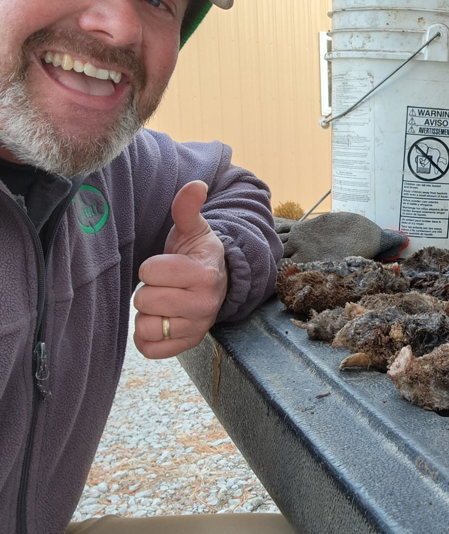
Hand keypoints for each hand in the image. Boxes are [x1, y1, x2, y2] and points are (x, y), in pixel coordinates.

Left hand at [133, 180, 227, 358]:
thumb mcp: (194, 229)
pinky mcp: (187, 345)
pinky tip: (162, 320)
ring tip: (165, 303)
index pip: (150, 272)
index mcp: (204, 274)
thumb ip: (187, 208)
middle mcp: (205, 304)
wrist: (218, 284)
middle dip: (149, 290)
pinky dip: (148, 337)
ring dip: (149, 314)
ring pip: (146, 326)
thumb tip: (196, 185)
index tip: (167, 265)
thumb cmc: (197, 254)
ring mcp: (197, 328)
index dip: (151, 267)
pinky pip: (149, 349)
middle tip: (166, 285)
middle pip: (145, 300)